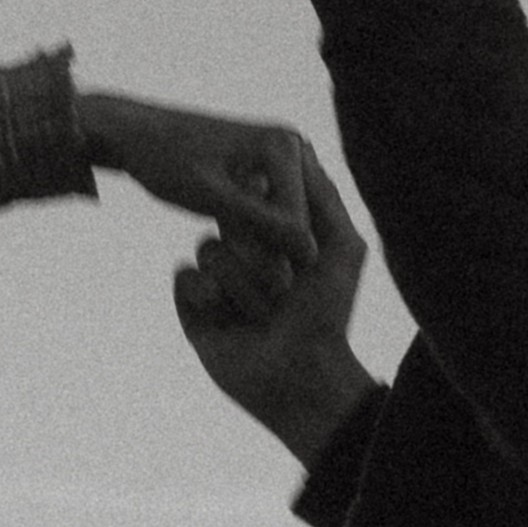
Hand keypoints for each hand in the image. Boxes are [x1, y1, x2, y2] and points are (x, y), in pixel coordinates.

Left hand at [76, 88, 328, 263]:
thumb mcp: (209, 196)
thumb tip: (311, 252)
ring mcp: (285, 156)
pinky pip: (273, 213)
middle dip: (263, 247)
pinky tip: (224, 230)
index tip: (221, 251)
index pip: (297, 225)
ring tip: (220, 238)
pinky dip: (251, 230)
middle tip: (217, 246)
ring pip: (285, 223)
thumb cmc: (164, 161)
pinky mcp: (271, 168)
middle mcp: (295, 145)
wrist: (135, 133)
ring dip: (257, 242)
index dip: (264, 253)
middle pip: (297, 224)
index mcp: (285, 144)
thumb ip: (260, 224)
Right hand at [172, 157, 375, 470]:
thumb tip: (300, 149)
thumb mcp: (342, 245)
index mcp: (276, 234)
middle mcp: (244, 250)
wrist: (301, 377)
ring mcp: (216, 277)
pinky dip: (209, 294)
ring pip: (208, 246)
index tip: (290, 236)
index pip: (255, 194)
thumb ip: (323, 195)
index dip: (267, 209)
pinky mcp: (192, 304)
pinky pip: (185, 275)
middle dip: (256, 251)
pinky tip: (227, 316)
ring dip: (242, 283)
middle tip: (285, 288)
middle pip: (227, 216)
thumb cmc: (328, 311)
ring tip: (264, 314)